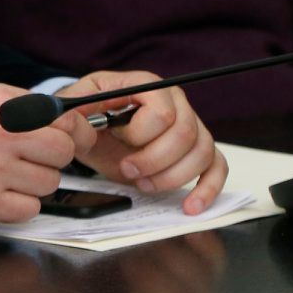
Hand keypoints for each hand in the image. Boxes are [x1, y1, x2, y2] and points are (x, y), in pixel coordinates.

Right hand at [0, 84, 77, 225]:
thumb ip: (23, 104)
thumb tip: (68, 118)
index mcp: (0, 106)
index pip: (64, 119)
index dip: (75, 131)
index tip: (74, 137)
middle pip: (63, 152)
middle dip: (54, 156)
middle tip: (33, 156)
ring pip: (50, 183)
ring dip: (34, 181)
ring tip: (6, 173)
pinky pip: (30, 209)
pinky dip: (19, 204)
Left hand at [52, 71, 226, 214]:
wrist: (92, 130)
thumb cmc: (86, 116)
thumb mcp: (75, 108)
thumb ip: (78, 109)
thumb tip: (80, 113)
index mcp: (147, 86)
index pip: (162, 113)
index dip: (139, 134)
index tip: (116, 138)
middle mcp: (176, 102)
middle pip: (186, 135)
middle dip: (154, 160)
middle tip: (128, 169)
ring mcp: (191, 126)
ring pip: (202, 153)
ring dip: (172, 176)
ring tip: (144, 184)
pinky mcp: (196, 151)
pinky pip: (217, 166)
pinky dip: (208, 188)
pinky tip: (192, 206)